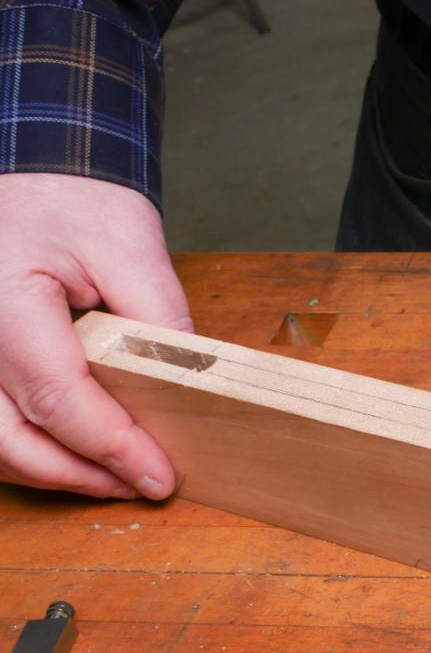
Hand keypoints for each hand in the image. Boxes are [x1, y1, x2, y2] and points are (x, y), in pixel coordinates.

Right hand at [0, 174, 191, 497]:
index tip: (159, 475)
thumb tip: (191, 382)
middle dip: (79, 475)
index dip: (111, 446)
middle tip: (143, 484)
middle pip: (10, 439)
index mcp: (3, 305)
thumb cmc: (71, 195)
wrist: (27, 168)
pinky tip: (76, 453)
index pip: (56, 398)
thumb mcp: (127, 242)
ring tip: (115, 475)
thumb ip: (157, 315)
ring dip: (52, 470)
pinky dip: (30, 447)